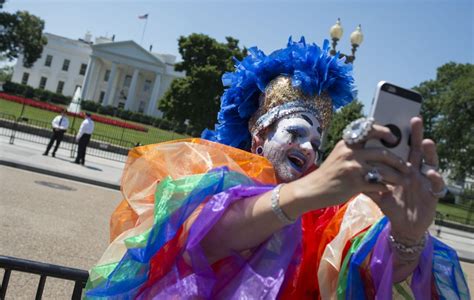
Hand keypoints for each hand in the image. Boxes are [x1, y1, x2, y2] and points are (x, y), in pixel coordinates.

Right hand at [293, 124, 409, 211]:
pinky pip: (378, 185)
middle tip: (407, 166)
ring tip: (404, 181)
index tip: (393, 138)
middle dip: (398, 161)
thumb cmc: (329, 173)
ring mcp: (353, 168)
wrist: (313, 189)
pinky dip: (385, 187)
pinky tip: (387, 190)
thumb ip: (354, 149)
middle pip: (382, 153)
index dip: (384, 132)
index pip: (369, 130)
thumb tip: (375, 146)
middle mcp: (351, 153)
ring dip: (397, 177)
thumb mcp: (339, 155)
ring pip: (384, 170)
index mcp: (347, 143)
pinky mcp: (355, 184)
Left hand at [367, 117, 444, 243]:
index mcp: (402, 167)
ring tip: (426, 142)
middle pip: (416, 149)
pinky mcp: (433, 193)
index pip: (400, 148)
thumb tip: (349, 171)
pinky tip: (431, 172)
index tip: (391, 123)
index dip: (398, 137)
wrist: (405, 225)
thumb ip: (367, 181)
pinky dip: (435, 177)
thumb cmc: (392, 205)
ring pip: (430, 162)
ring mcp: (425, 180)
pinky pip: (437, 184)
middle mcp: (415, 170)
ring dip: (429, 151)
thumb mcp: (377, 193)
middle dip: (416, 134)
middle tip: (415, 120)